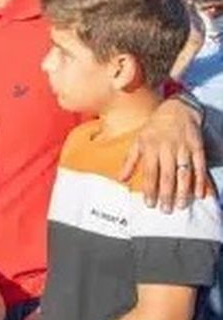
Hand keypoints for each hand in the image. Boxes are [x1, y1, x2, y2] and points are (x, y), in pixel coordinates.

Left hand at [118, 96, 205, 210]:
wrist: (178, 109)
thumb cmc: (154, 128)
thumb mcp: (138, 141)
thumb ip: (129, 161)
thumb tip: (120, 179)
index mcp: (150, 147)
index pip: (150, 172)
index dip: (150, 189)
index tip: (150, 204)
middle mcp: (167, 148)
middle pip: (167, 175)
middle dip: (166, 194)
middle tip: (166, 210)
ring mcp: (184, 148)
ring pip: (184, 173)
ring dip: (183, 191)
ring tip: (181, 206)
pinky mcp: (198, 147)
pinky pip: (200, 166)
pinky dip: (200, 181)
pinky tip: (199, 194)